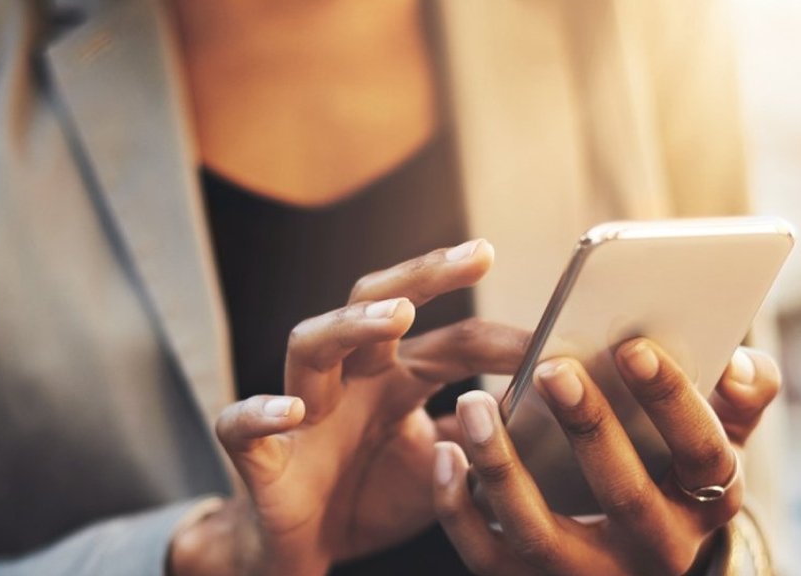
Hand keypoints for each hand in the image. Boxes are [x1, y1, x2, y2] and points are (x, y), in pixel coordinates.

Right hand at [169, 240, 532, 575]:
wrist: (304, 553)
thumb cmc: (371, 497)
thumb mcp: (444, 467)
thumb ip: (482, 436)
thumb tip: (544, 408)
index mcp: (395, 377)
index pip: (452, 340)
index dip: (503, 338)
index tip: (557, 336)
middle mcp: (349, 379)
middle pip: (375, 303)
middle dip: (423, 275)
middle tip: (477, 254)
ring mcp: (301, 410)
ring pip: (310, 343)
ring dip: (351, 324)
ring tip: (397, 316)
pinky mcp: (260, 455)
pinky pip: (243, 424)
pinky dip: (262, 412)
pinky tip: (293, 409)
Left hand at [432, 339, 781, 574]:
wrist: (639, 566)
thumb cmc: (674, 474)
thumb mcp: (718, 441)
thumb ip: (741, 397)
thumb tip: (741, 364)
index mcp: (706, 503)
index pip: (702, 455)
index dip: (674, 402)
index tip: (634, 346)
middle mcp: (654, 551)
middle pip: (624, 496)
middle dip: (589, 429)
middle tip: (553, 366)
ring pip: (540, 534)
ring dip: (503, 466)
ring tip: (474, 402)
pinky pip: (486, 557)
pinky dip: (459, 508)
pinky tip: (444, 453)